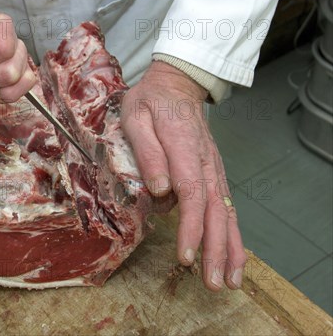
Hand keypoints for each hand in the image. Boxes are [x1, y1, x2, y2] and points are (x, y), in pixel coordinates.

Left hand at [121, 60, 246, 291]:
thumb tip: (159, 189)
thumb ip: (147, 152)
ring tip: (229, 280)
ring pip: (226, 211)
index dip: (191, 227)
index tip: (186, 255)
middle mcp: (205, 162)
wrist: (176, 85)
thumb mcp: (135, 118)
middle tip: (213, 282)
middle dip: (216, 248)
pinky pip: (226, 206)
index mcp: (184, 148)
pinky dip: (232, 233)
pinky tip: (233, 257)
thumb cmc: (150, 102)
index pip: (192, 193)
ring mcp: (213, 168)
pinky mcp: (214, 173)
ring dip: (230, 247)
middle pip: (215, 209)